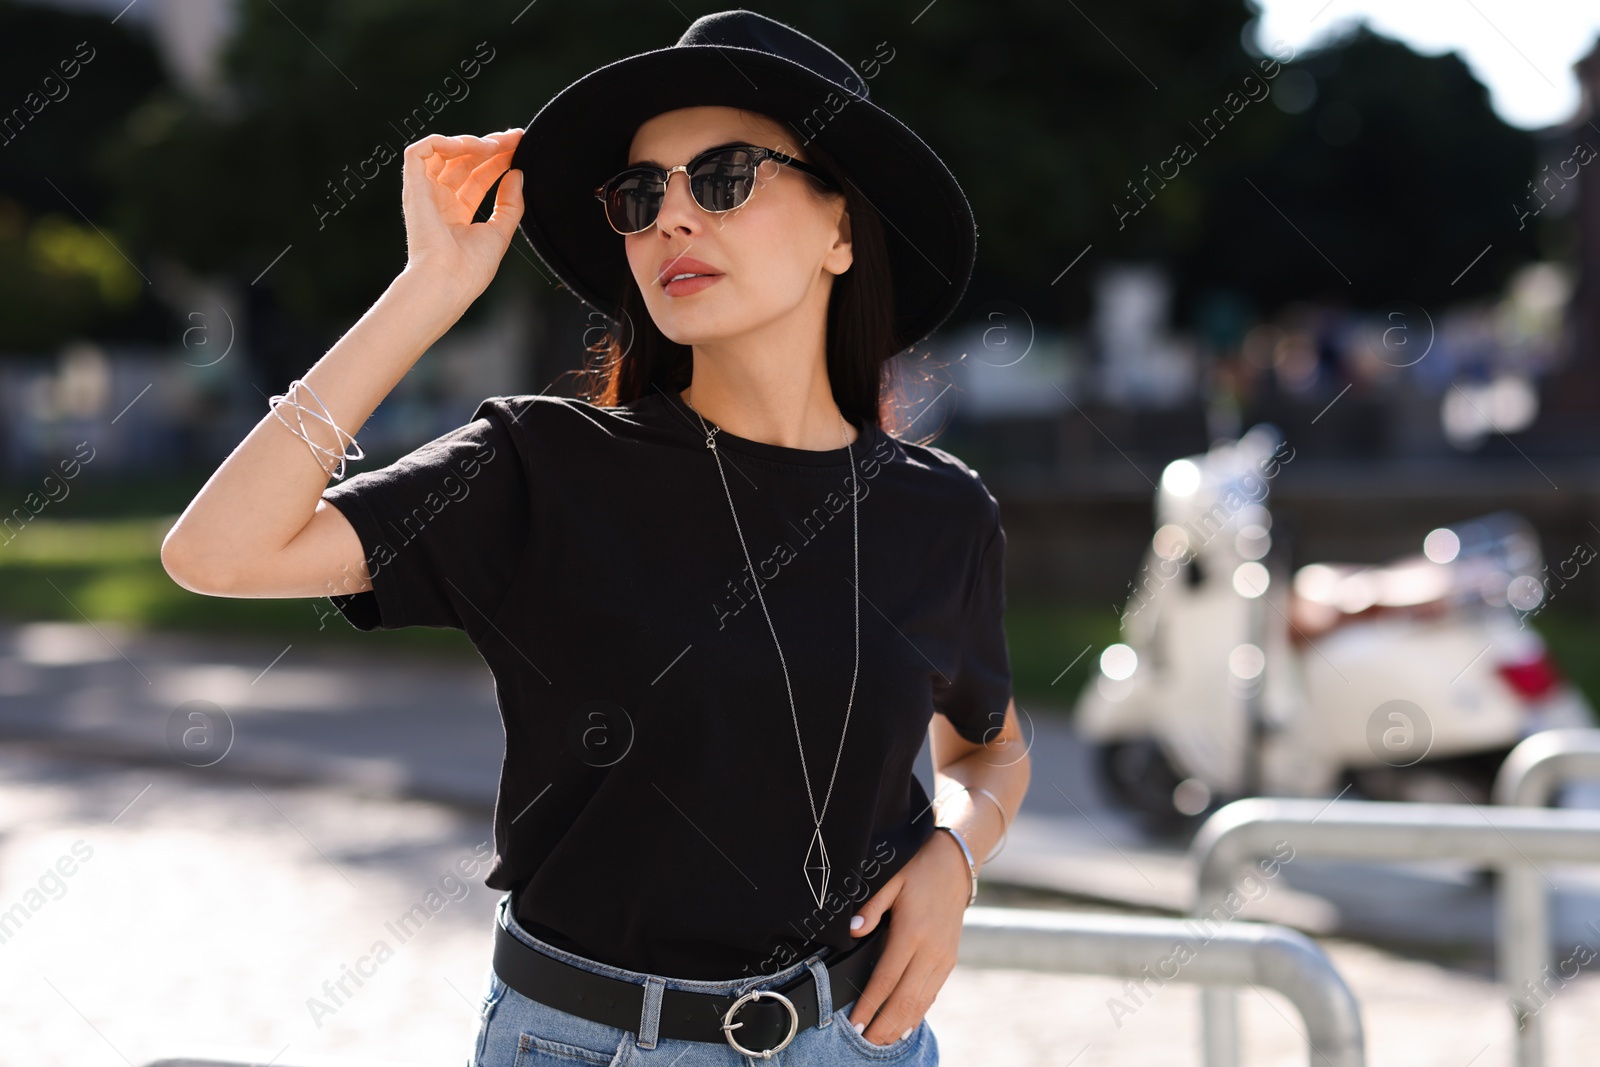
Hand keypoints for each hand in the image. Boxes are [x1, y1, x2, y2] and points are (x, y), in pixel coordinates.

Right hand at [400, 129, 524, 303]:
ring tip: (495, 145)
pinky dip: (443, 142)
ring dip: (471, 143)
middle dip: (490, 146)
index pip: (479, 177)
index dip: (498, 160)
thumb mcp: (500, 232)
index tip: (520, 146)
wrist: (447, 281)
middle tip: (514, 137)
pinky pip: (420, 152)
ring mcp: (425, 193)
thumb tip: (518, 173)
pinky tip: (467, 145)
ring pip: (444, 153)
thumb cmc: (471, 268)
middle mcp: (439, 201)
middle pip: (465, 162)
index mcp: (457, 214)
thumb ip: (511, 204)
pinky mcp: (412, 187)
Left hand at [842, 828, 969, 1044]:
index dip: (869, 1004)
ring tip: (881, 1042)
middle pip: (905, 999)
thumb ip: (870, 908)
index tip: (854, 1023)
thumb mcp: (891, 880)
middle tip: (865, 1043)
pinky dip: (918, 1013)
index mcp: (912, 933)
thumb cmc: (918, 870)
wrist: (955, 866)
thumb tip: (851, 931)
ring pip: (921, 1002)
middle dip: (884, 1025)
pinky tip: (904, 1026)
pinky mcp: (950, 962)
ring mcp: (943, 959)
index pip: (886, 978)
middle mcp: (930, 951)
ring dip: (901, 1025)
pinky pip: (932, 994)